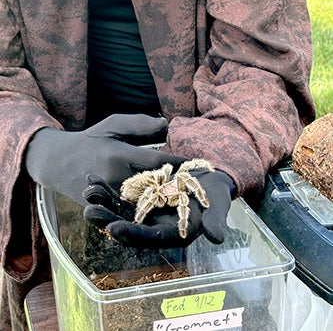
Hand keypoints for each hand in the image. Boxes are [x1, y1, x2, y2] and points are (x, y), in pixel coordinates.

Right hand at [25, 114, 186, 205]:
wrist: (59, 162)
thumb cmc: (91, 140)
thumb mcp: (112, 124)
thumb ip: (139, 124)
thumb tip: (166, 124)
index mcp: (118, 155)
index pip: (155, 161)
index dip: (177, 163)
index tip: (195, 164)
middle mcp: (114, 178)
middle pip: (152, 187)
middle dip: (175, 186)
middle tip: (196, 186)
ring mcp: (108, 197)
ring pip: (142, 204)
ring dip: (163, 204)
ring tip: (184, 202)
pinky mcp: (103, 209)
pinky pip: (127, 214)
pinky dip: (145, 212)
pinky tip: (161, 211)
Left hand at [83, 166, 235, 247]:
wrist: (210, 179)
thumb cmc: (217, 194)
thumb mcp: (219, 205)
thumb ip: (216, 221)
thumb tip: (216, 237)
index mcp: (173, 234)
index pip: (150, 238)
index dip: (132, 234)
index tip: (113, 230)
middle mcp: (156, 226)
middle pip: (128, 226)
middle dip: (108, 220)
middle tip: (88, 212)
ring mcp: (147, 212)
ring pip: (120, 211)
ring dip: (103, 203)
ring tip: (87, 192)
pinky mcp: (141, 198)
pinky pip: (121, 195)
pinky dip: (107, 188)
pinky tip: (92, 178)